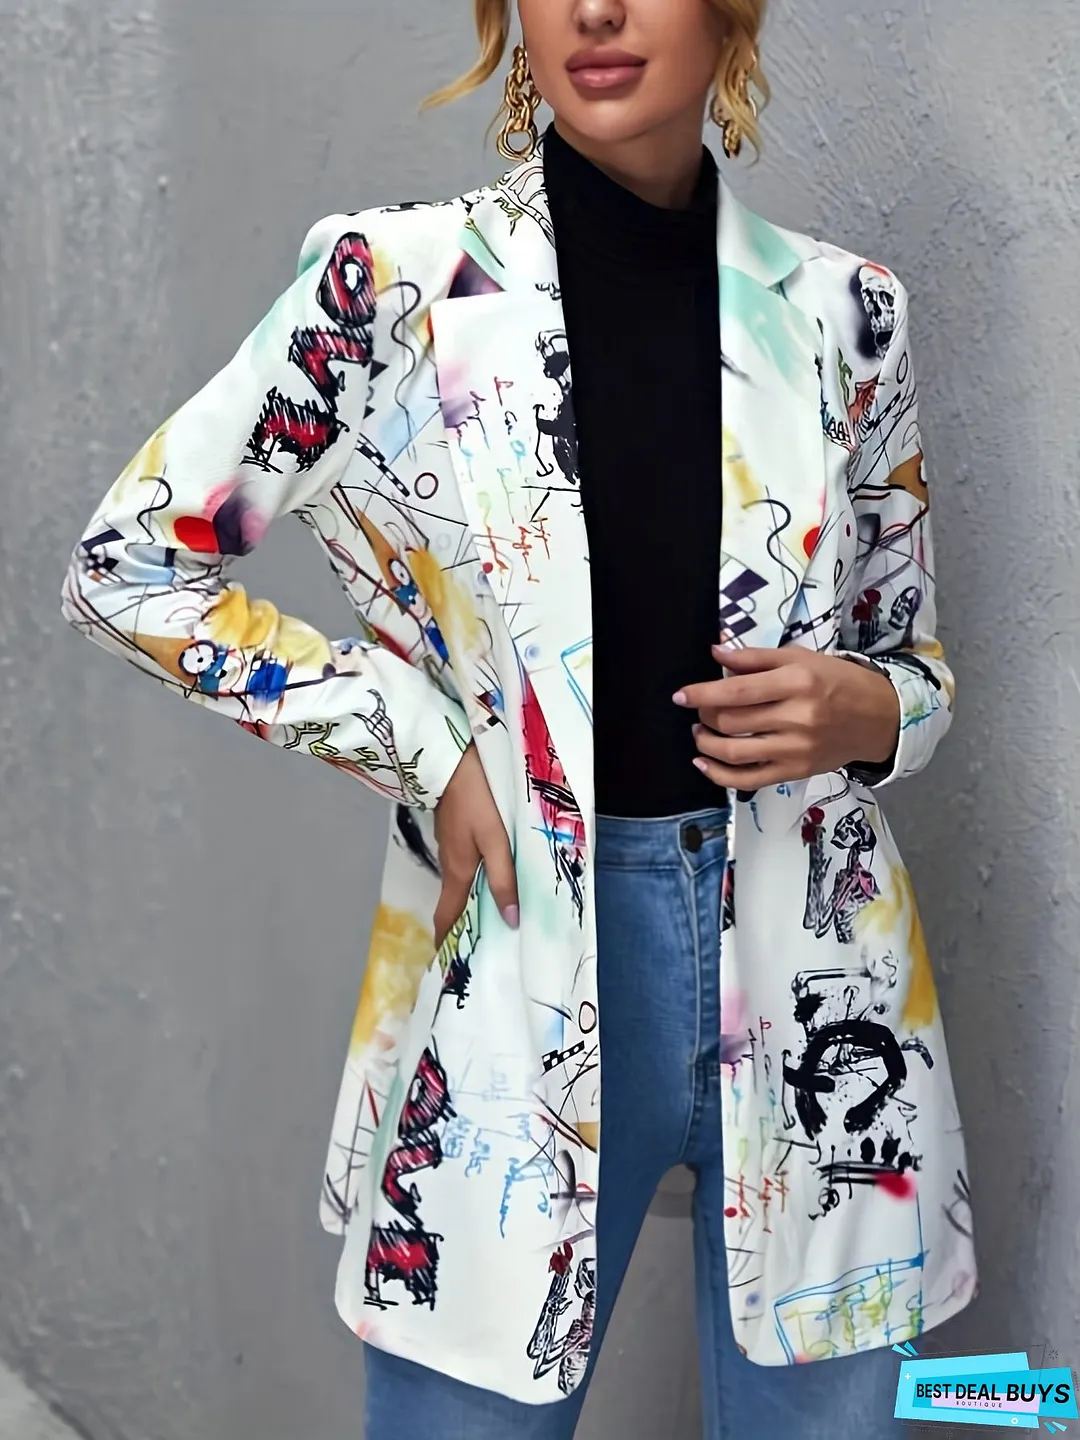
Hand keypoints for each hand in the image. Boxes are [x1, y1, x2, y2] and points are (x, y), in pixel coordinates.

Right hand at [433, 743, 518, 947]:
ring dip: (471, 903)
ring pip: (460, 884)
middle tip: (483, 946)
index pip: (447, 918)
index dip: (447, 943)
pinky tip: (492, 878)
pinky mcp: (456, 832)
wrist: (451, 759)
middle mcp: (451, 864)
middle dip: (463, 927)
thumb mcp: (495, 840)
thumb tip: (510, 919)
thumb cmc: (476, 799)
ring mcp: (451, 846)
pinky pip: (465, 865)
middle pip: (454, 904)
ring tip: (495, 917)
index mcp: (458, 872)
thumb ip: (504, 878)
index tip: (451, 964)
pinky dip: (475, 880)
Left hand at [674, 645, 900, 789]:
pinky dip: (720, 775)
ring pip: (735, 752)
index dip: (702, 694)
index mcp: (797, 682)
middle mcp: (797, 717)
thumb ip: (756, 657)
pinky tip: (704, 763)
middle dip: (705, 715)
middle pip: (731, 721)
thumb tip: (716, 652)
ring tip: (700, 732)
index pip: (737, 690)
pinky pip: (749, 779)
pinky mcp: (796, 771)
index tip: (681, 695)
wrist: (880, 718)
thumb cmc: (839, 682)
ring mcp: (796, 749)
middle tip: (699, 709)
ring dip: (706, 743)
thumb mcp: (801, 658)